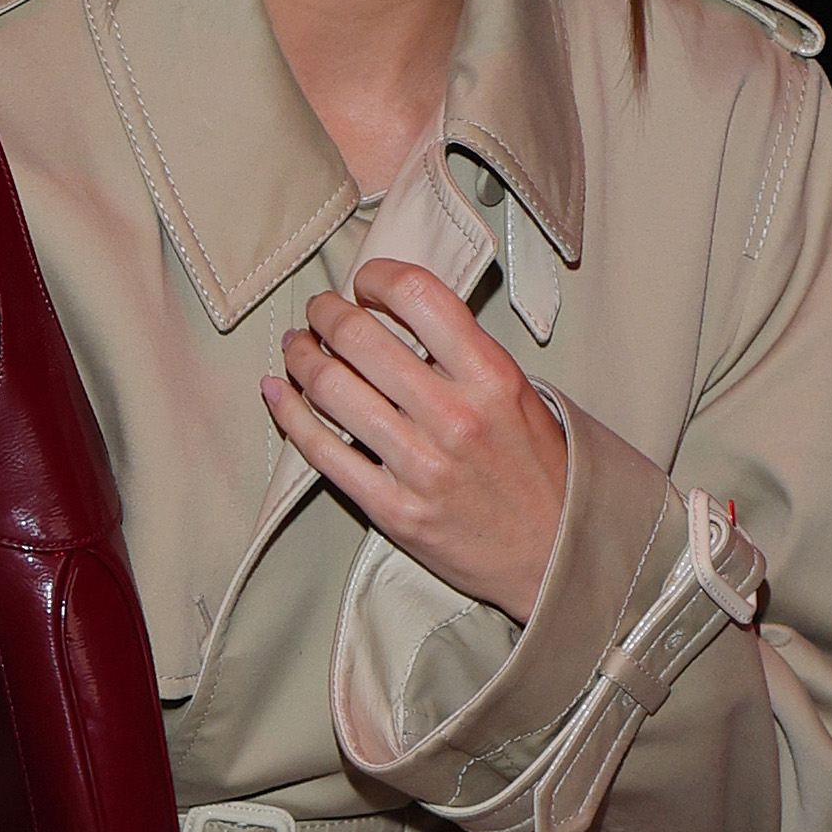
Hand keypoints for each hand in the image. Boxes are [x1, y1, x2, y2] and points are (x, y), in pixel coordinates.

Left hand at [264, 257, 567, 621]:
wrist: (555, 554)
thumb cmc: (539, 472)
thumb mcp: (521, 396)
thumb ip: (467, 357)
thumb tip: (404, 319)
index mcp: (491, 376)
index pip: (418, 297)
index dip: (378, 277)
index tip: (366, 282)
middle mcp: (452, 416)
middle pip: (360, 338)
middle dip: (326, 314)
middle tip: (319, 311)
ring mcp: (418, 465)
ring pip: (331, 389)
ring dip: (301, 358)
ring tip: (296, 347)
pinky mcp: (391, 508)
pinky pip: (322, 452)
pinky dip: (288, 415)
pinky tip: (276, 392)